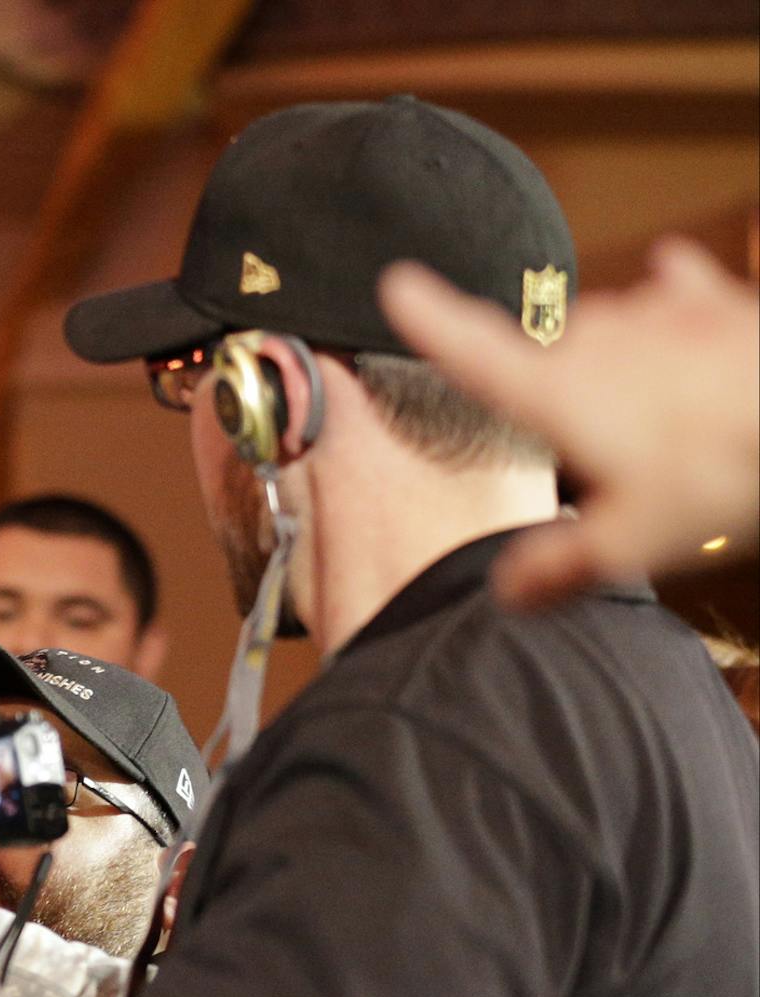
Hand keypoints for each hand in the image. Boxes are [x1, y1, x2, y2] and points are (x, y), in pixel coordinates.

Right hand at [377, 239, 759, 608]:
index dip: (429, 318)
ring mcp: (651, 314)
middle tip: (585, 450)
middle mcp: (591, 340)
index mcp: (555, 393)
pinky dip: (666, 298)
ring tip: (645, 416)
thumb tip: (503, 591)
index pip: (471, 350)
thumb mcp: (631, 541)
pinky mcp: (709, 305)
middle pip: (542, 355)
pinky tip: (668, 282)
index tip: (396, 283)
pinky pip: (672, 289)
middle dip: (549, 389)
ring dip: (607, 362)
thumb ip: (557, 565)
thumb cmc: (723, 469)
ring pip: (603, 332)